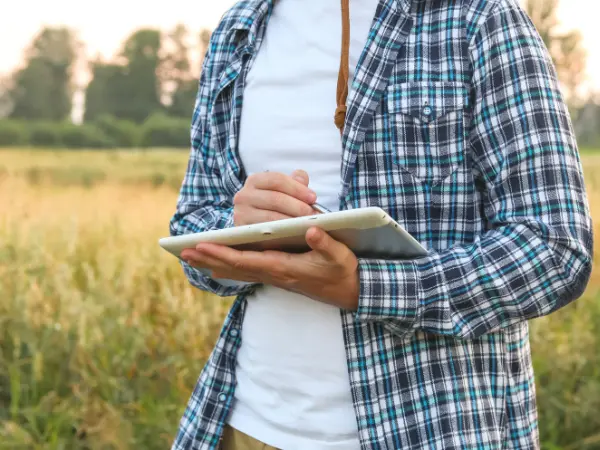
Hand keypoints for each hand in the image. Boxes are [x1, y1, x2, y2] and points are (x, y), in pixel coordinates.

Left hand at [181, 227, 359, 310]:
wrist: (350, 292)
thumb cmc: (343, 272)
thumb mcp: (340, 256)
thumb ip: (325, 243)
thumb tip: (310, 230)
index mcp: (284, 268)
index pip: (246, 261)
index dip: (222, 253)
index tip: (201, 245)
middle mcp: (274, 274)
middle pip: (234, 268)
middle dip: (208, 259)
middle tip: (183, 252)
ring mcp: (274, 276)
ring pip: (237, 270)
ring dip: (214, 263)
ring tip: (192, 256)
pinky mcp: (277, 274)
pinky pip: (246, 270)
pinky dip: (228, 265)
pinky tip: (218, 262)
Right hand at [233, 169, 317, 225]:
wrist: (256, 227)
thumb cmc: (274, 207)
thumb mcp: (283, 191)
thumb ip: (294, 182)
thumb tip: (302, 178)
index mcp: (254, 180)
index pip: (277, 180)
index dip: (297, 188)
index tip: (313, 198)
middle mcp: (243, 195)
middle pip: (275, 198)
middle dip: (298, 206)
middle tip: (313, 214)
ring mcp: (241, 214)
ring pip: (271, 217)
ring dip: (292, 221)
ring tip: (308, 224)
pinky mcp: (243, 231)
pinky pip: (266, 232)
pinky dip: (283, 233)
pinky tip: (295, 234)